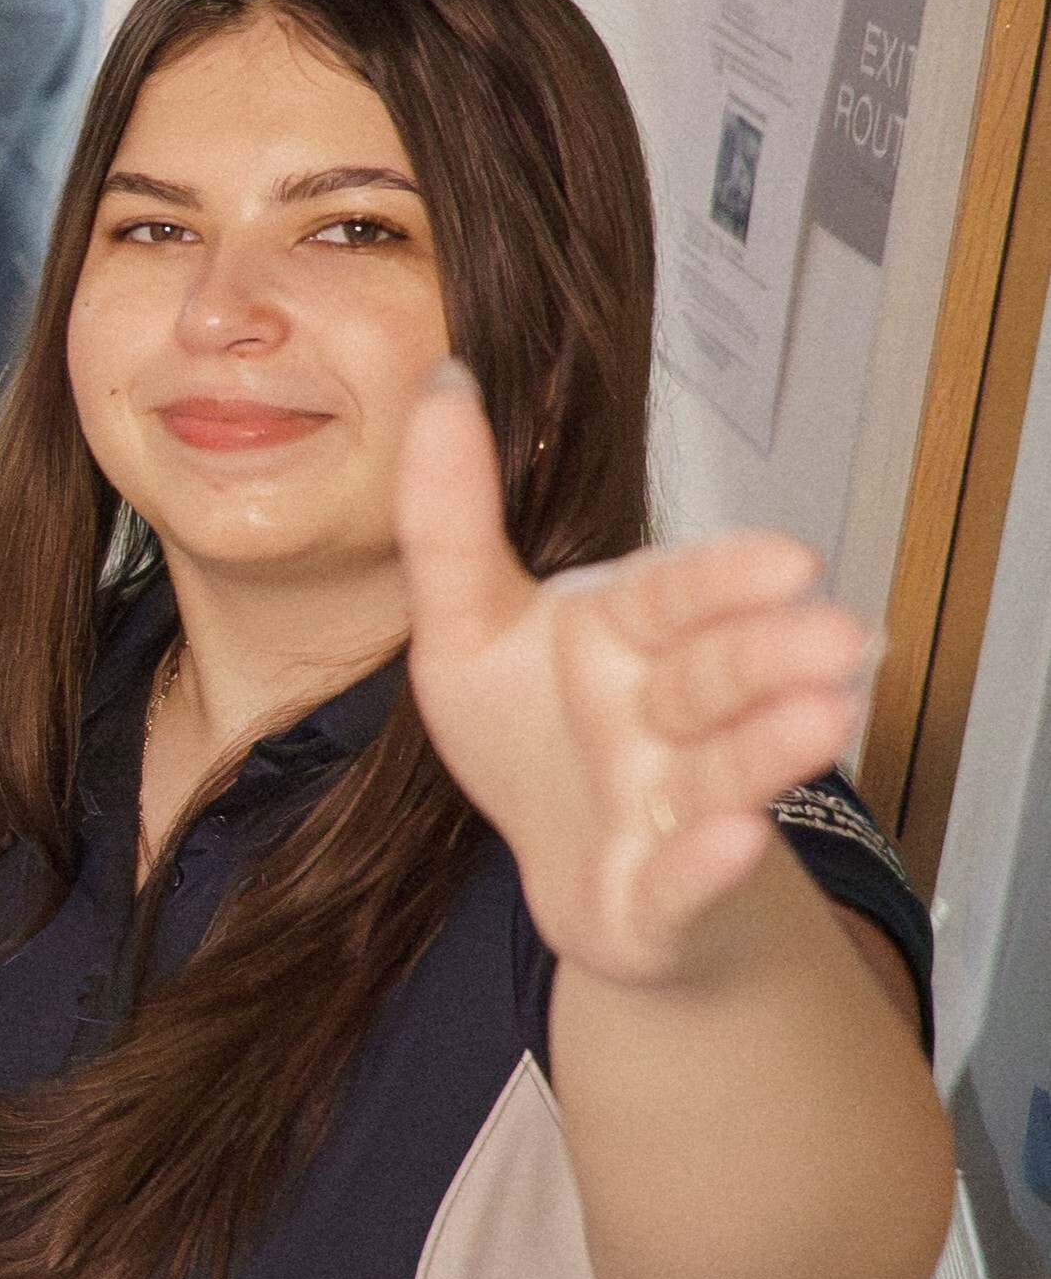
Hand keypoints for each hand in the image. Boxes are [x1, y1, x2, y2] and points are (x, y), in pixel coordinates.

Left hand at [396, 366, 874, 985]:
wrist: (572, 873)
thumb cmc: (534, 736)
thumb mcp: (467, 625)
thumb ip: (450, 519)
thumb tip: (442, 381)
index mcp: (626, 638)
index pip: (672, 597)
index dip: (723, 582)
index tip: (787, 558)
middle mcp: (668, 716)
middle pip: (717, 678)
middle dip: (770, 656)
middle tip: (836, 635)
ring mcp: (674, 806)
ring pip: (727, 772)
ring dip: (770, 746)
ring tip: (822, 718)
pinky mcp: (661, 896)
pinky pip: (685, 879)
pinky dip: (708, 862)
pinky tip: (732, 838)